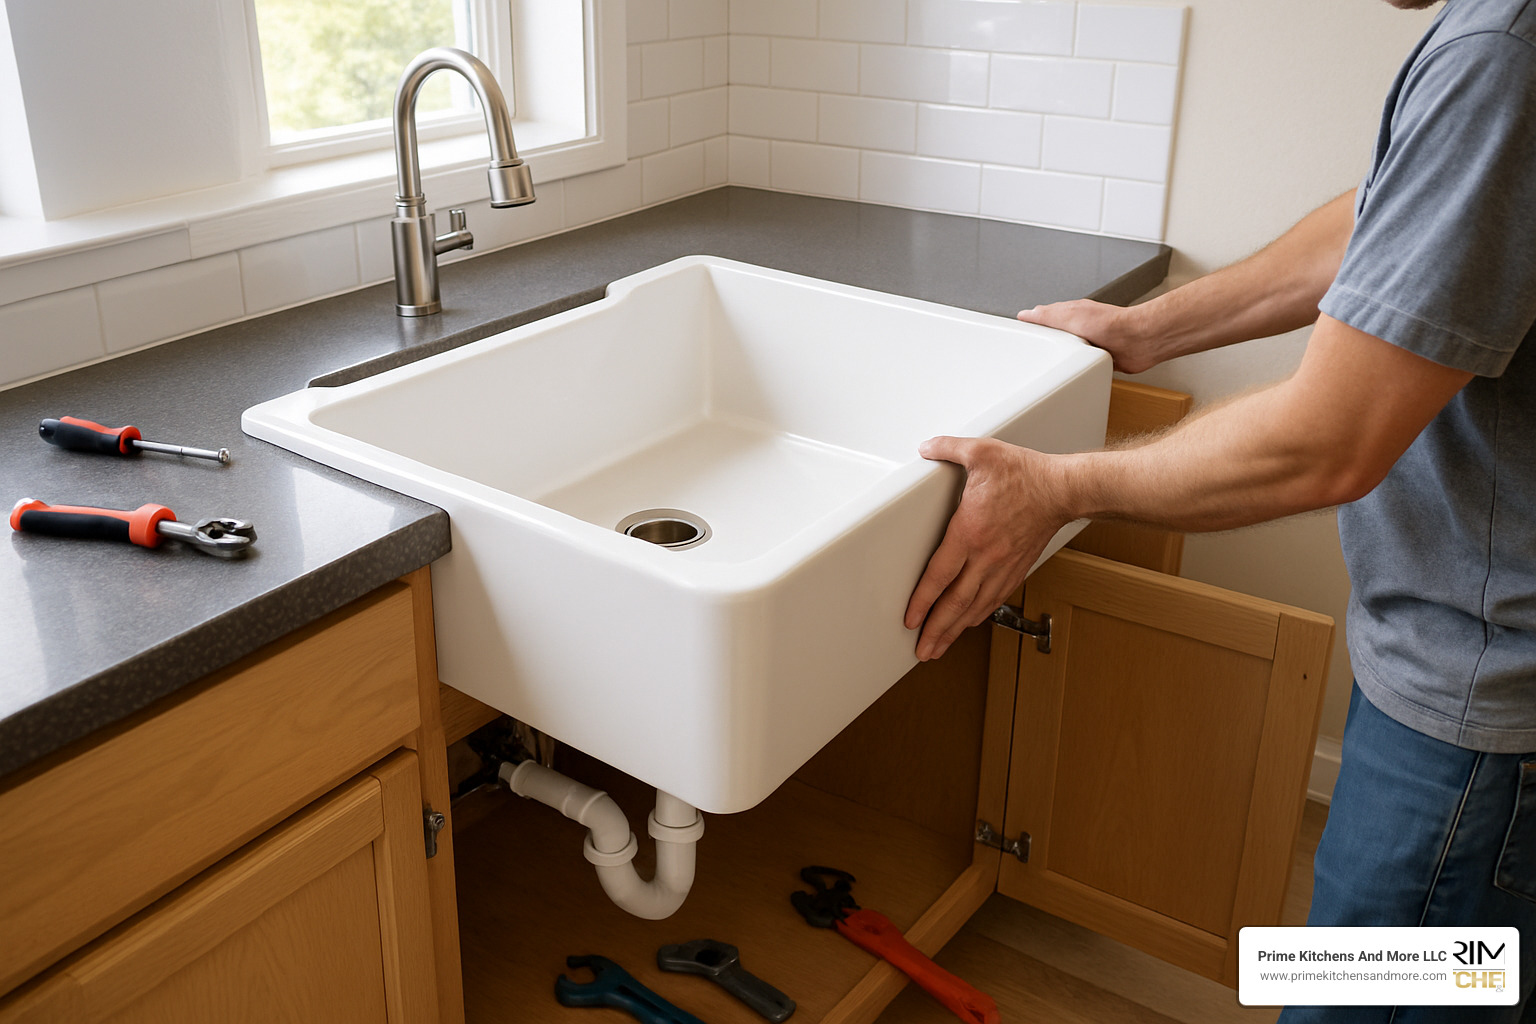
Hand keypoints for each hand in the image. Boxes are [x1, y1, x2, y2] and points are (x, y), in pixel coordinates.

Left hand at [904, 437, 1069, 661]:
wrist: (1064, 490)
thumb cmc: (1026, 473)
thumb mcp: (982, 452)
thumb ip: (949, 448)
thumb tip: (925, 447)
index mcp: (970, 532)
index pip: (939, 575)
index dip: (922, 601)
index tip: (910, 619)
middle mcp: (985, 556)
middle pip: (955, 602)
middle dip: (936, 630)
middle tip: (921, 651)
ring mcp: (1002, 566)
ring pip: (974, 606)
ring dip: (955, 630)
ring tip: (939, 647)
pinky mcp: (1016, 568)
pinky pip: (994, 598)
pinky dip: (978, 615)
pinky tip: (968, 623)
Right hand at [1017, 299, 1158, 373]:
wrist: (1138, 341)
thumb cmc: (1111, 324)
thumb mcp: (1070, 316)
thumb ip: (1047, 316)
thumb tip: (1027, 314)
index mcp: (1072, 314)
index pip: (1046, 318)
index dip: (1033, 326)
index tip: (1021, 335)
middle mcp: (1081, 328)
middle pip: (1055, 338)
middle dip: (1046, 346)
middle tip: (1033, 355)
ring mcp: (1091, 343)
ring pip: (1068, 353)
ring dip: (1063, 359)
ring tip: (1052, 365)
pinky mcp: (1100, 359)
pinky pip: (1082, 365)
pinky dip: (1077, 368)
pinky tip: (1073, 371)